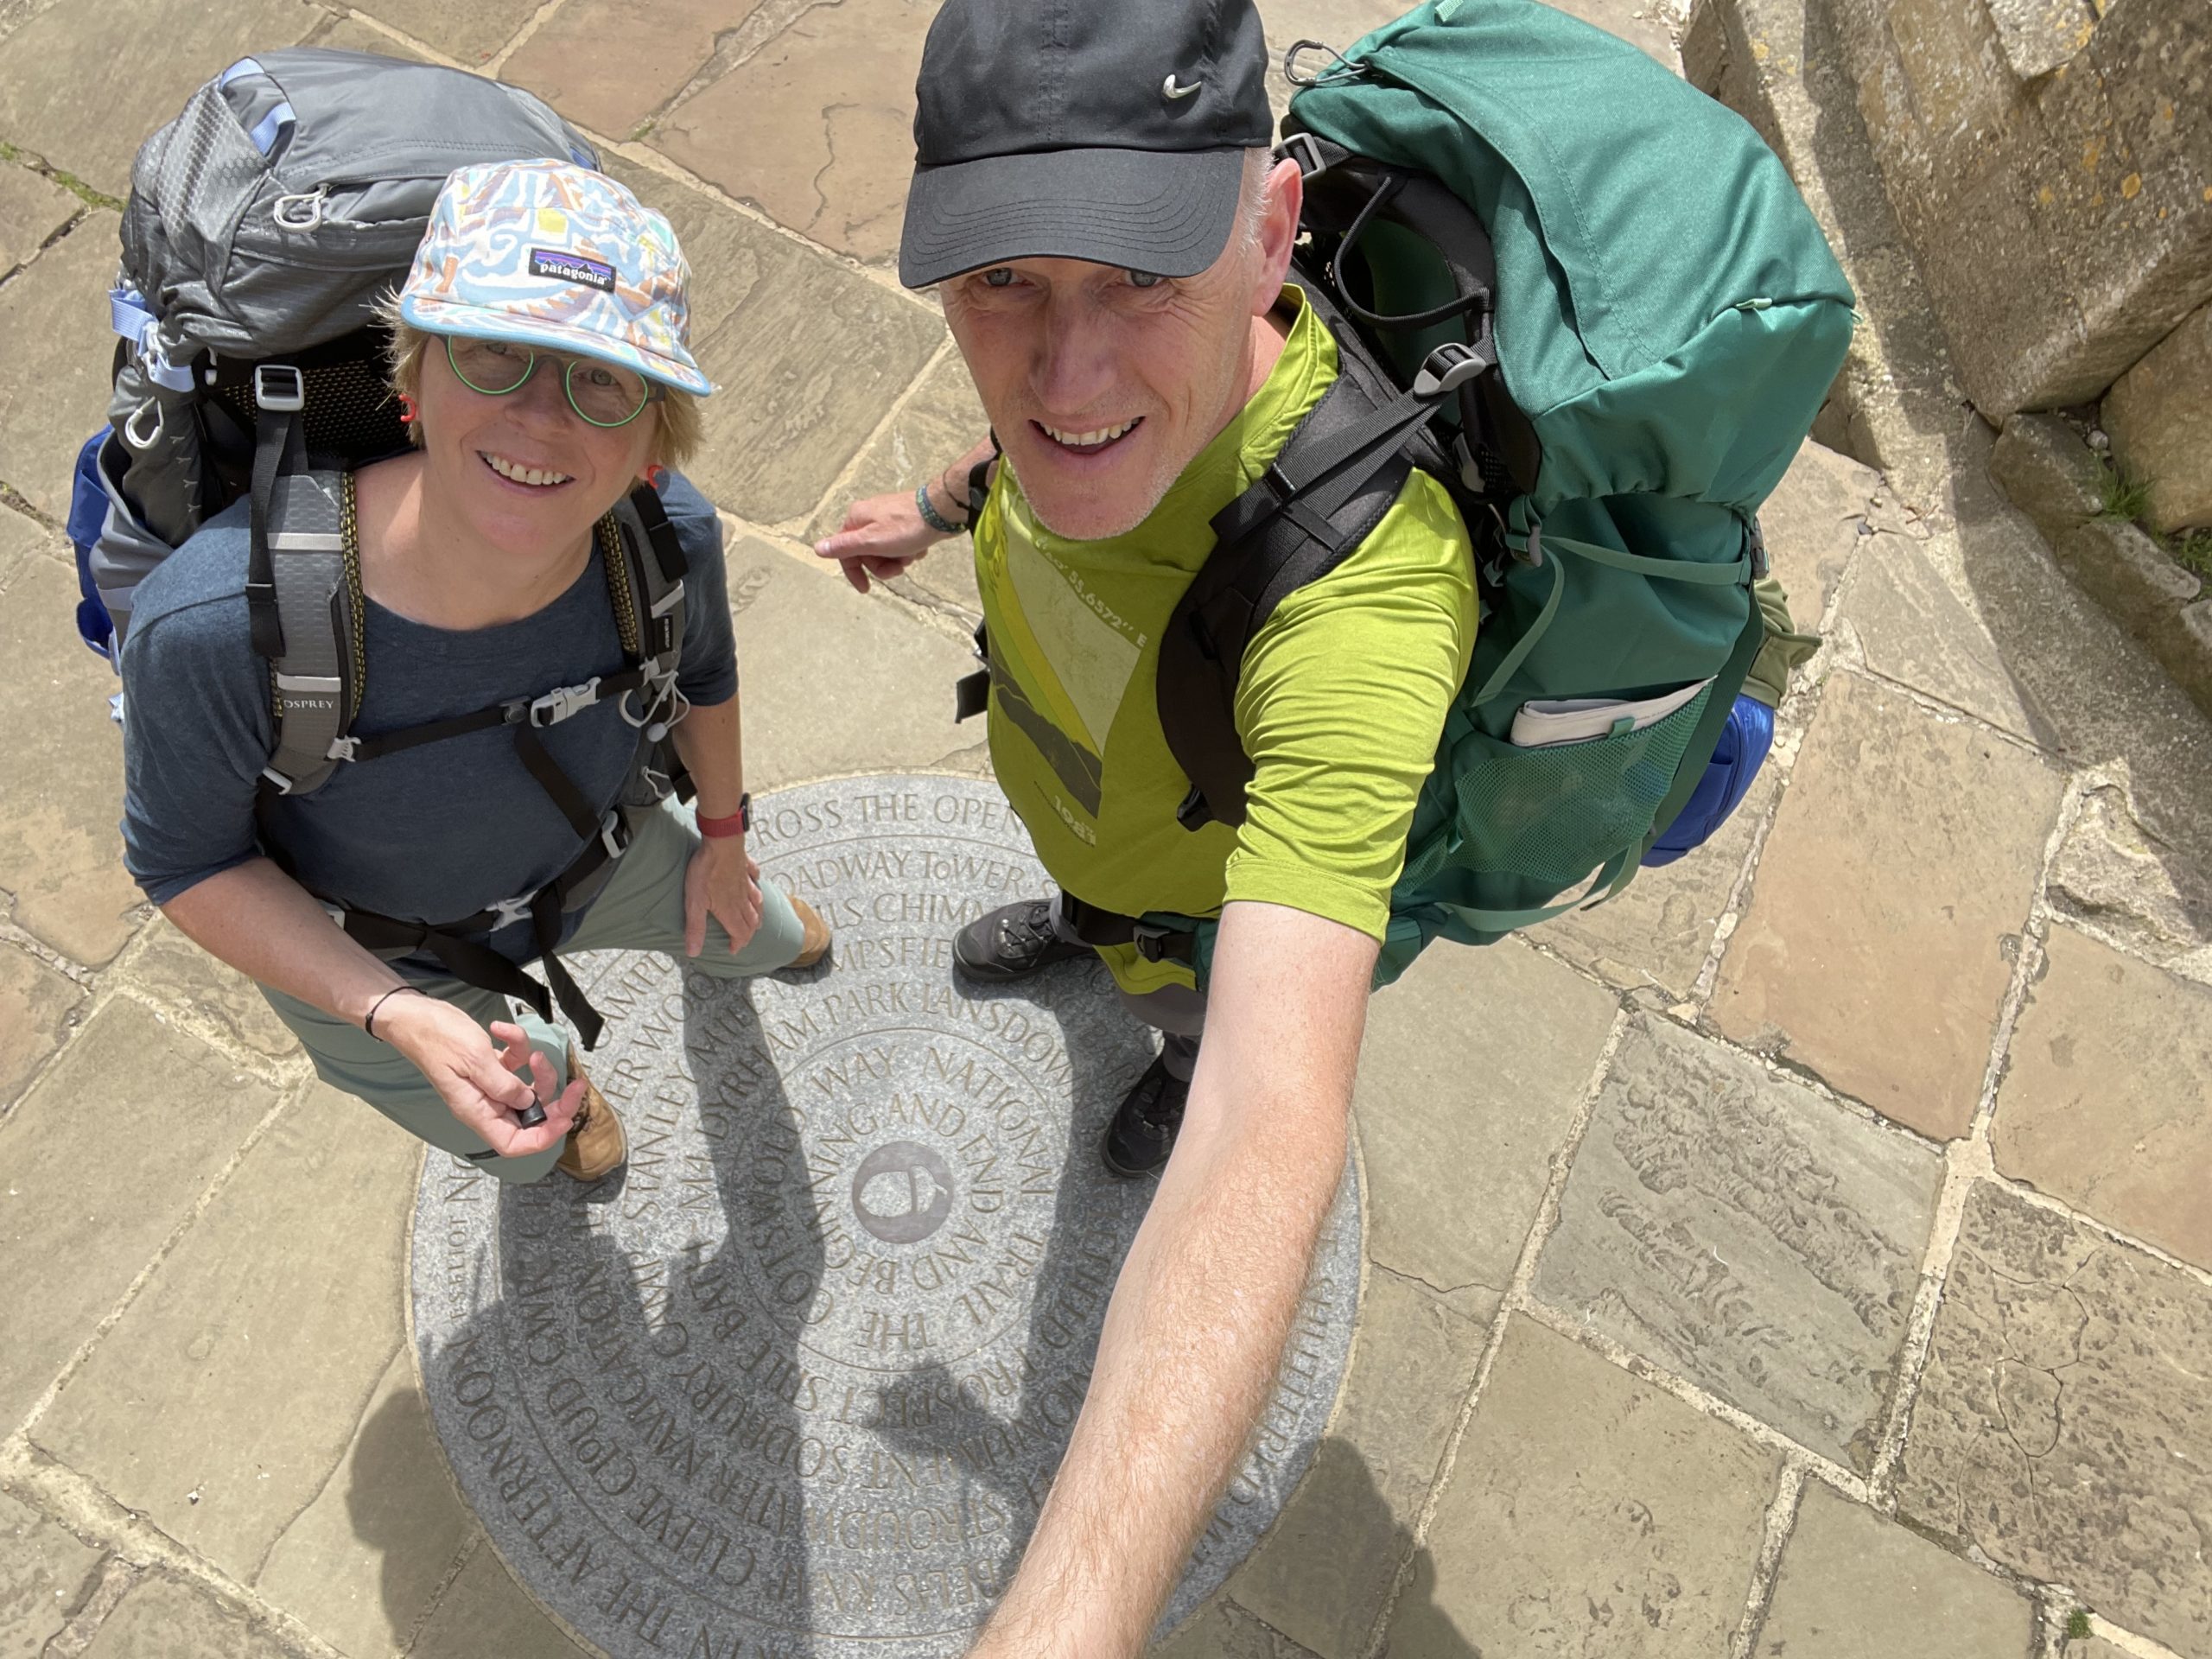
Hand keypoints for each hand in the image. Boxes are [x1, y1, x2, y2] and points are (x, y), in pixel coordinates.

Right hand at [380, 995, 582, 1156]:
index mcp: (478, 1112)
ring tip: (531, 1049)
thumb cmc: (436, 1038)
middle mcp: (485, 1103)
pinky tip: (502, 1028)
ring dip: (537, 1068)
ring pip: (527, 1087)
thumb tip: (529, 1103)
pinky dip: (517, 1045)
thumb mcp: (474, 1060)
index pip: (514, 1144)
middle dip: (554, 1099)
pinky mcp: (489, 1066)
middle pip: (529, 1116)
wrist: (414, 1016)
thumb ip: (504, 1084)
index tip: (565, 1117)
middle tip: (574, 1084)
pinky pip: (514, 1063)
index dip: (543, 1137)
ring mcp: (488, 1085)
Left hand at [684, 834, 762, 955]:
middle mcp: (742, 899)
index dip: (737, 943)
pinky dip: (757, 884)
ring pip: (757, 902)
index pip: (739, 933)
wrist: (721, 843)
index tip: (733, 950)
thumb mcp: (695, 903)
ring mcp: (746, 882)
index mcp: (730, 910)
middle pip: (751, 920)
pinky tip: (756, 881)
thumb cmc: (706, 872)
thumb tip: (694, 952)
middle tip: (744, 938)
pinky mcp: (746, 867)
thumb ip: (696, 928)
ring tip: (757, 920)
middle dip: (749, 933)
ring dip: (758, 914)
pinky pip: (755, 878)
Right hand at [814, 487, 947, 593]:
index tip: (866, 589)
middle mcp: (869, 517)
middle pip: (867, 554)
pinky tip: (919, 548)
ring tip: (911, 555)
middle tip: (898, 566)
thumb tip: (818, 549)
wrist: (941, 512)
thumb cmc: (906, 527)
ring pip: (886, 552)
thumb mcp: (871, 541)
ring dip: (898, 559)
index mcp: (856, 519)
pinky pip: (901, 545)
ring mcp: (887, 519)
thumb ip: (844, 546)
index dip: (854, 573)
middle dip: (883, 565)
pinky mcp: (904, 522)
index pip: (845, 552)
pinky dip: (909, 551)